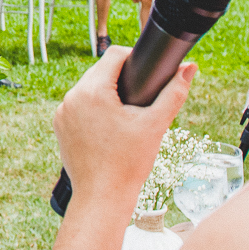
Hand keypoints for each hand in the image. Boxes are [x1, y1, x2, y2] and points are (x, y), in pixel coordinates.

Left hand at [53, 47, 196, 208]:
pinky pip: (76, 106)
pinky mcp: (59, 124)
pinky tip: (106, 119)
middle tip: (140, 89)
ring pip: (86, 88)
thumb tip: (189, 67)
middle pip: (99, 71)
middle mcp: (72, 96)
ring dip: (104, 91)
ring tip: (125, 105)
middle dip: (120, 76)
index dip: (133, 57)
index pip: (113, 55)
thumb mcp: (156, 124)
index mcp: (93, 90)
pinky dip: (91, 108)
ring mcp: (63, 111)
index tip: (146, 68)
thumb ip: (174, 93)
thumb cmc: (130, 162)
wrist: (102, 195)